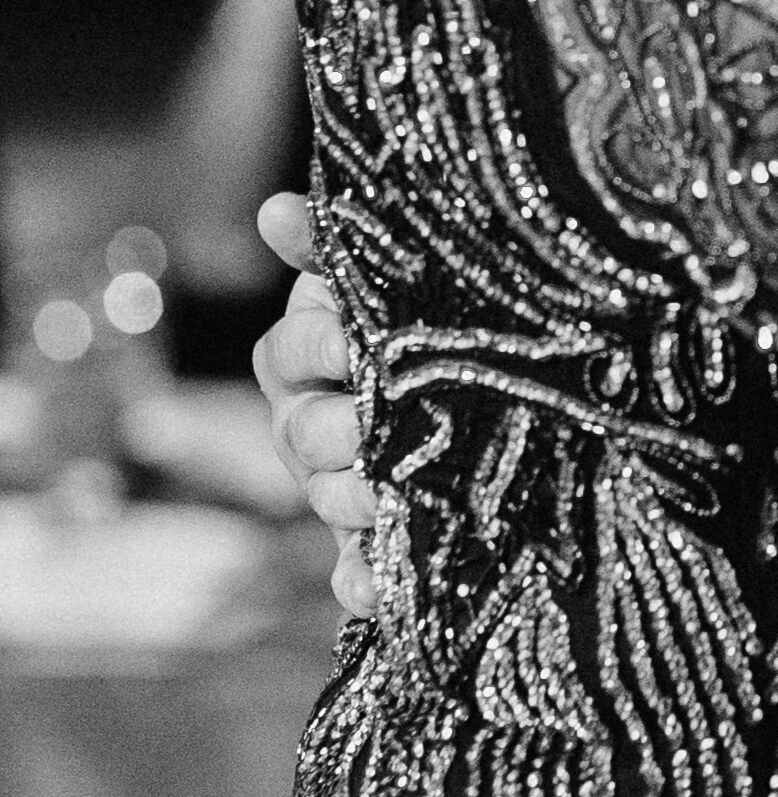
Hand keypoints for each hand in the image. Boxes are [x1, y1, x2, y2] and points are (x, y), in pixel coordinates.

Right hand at [252, 193, 375, 621]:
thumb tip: (276, 208)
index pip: (287, 351)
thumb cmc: (416, 319)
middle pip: (303, 434)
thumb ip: (333, 245)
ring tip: (385, 495)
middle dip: (335, 434)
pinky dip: (362, 582)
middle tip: (373, 429)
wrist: (481, 384)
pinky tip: (379, 587)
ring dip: (354, 498)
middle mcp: (308, 425)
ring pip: (328, 498)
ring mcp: (335, 486)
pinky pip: (353, 570)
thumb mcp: (382, 279)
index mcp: (304, 358)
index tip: (350, 341)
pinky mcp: (369, 542)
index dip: (315, 347)